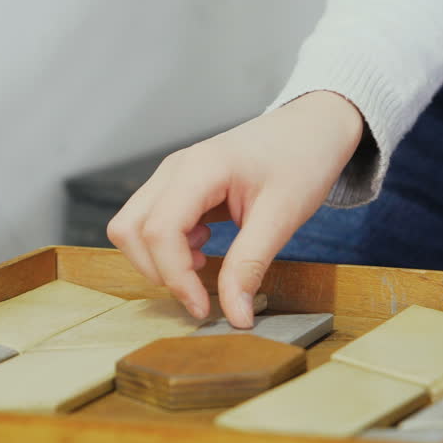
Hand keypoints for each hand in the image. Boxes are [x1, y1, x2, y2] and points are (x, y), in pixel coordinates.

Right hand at [106, 91, 364, 327]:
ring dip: (158, 259)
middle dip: (158, 271)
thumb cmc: (301, 159)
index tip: (204, 309)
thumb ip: (250, 265)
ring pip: (132, 227)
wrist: (312, 127)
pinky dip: (167, 247)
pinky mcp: (178, 186)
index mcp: (199, 168)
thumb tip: (235, 315)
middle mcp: (175, 168)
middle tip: (200, 293)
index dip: (175, 278)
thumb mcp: (282, 216)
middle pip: (130, 230)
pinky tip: (203, 247)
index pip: (160, 231)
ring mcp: (172, 175)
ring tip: (203, 262)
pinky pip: (150, 222)